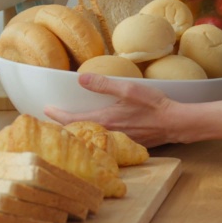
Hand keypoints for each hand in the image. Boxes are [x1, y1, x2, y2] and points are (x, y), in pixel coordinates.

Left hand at [44, 73, 182, 147]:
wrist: (175, 123)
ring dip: (78, 131)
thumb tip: (81, 79)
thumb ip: (104, 84)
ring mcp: (117, 141)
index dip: (57, 115)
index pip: (73, 120)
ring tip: (68, 125)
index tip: (45, 110)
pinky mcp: (126, 143)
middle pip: (79, 132)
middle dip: (64, 126)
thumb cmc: (154, 104)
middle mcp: (108, 134)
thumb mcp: (129, 89)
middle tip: (52, 120)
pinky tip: (94, 130)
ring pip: (90, 137)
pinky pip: (103, 141)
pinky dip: (93, 135)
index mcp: (105, 120)